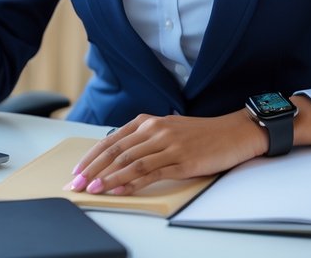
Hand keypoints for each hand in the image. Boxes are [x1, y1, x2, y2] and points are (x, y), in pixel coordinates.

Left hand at [65, 111, 265, 196]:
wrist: (233, 133)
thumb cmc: (200, 134)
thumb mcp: (168, 130)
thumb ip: (144, 139)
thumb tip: (118, 157)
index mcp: (149, 122)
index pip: (112, 140)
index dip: (92, 157)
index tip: (78, 171)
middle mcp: (155, 130)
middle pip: (116, 151)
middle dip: (93, 169)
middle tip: (77, 183)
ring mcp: (168, 145)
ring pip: (130, 162)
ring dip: (108, 178)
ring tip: (93, 189)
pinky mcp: (181, 161)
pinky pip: (150, 173)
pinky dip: (131, 182)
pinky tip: (120, 190)